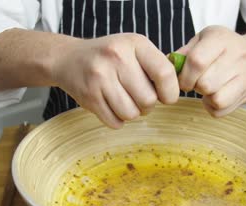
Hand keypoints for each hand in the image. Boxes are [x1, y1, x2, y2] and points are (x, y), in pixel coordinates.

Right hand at [51, 33, 178, 127]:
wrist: (68, 59)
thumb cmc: (110, 57)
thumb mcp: (133, 49)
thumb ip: (156, 65)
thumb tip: (177, 91)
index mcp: (135, 44)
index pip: (164, 73)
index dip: (171, 92)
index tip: (167, 97)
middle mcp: (117, 57)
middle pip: (148, 99)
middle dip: (148, 105)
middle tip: (140, 98)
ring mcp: (100, 77)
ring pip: (131, 113)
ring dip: (132, 113)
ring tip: (125, 101)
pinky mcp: (89, 97)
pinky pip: (115, 122)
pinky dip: (117, 120)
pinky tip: (112, 106)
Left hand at [176, 26, 245, 116]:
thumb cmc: (224, 48)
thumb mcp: (204, 40)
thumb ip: (184, 52)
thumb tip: (167, 67)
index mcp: (220, 39)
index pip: (196, 61)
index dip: (184, 75)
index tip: (183, 78)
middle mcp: (237, 55)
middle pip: (205, 84)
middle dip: (195, 86)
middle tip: (197, 82)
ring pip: (216, 99)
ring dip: (206, 97)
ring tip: (208, 89)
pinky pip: (222, 111)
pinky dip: (213, 107)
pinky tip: (215, 96)